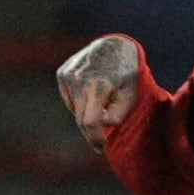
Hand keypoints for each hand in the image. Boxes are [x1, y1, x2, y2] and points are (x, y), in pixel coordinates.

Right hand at [56, 34, 143, 151]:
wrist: (115, 46)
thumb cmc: (127, 74)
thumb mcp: (131, 95)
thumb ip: (117, 115)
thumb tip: (100, 126)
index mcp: (99, 86)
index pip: (90, 121)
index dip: (94, 138)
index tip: (100, 147)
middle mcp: (80, 80)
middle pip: (80, 118)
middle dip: (91, 131)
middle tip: (100, 140)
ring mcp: (68, 75)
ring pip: (74, 109)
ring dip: (86, 112)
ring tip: (101, 100)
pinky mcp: (63, 73)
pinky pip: (69, 98)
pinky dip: (79, 100)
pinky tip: (90, 90)